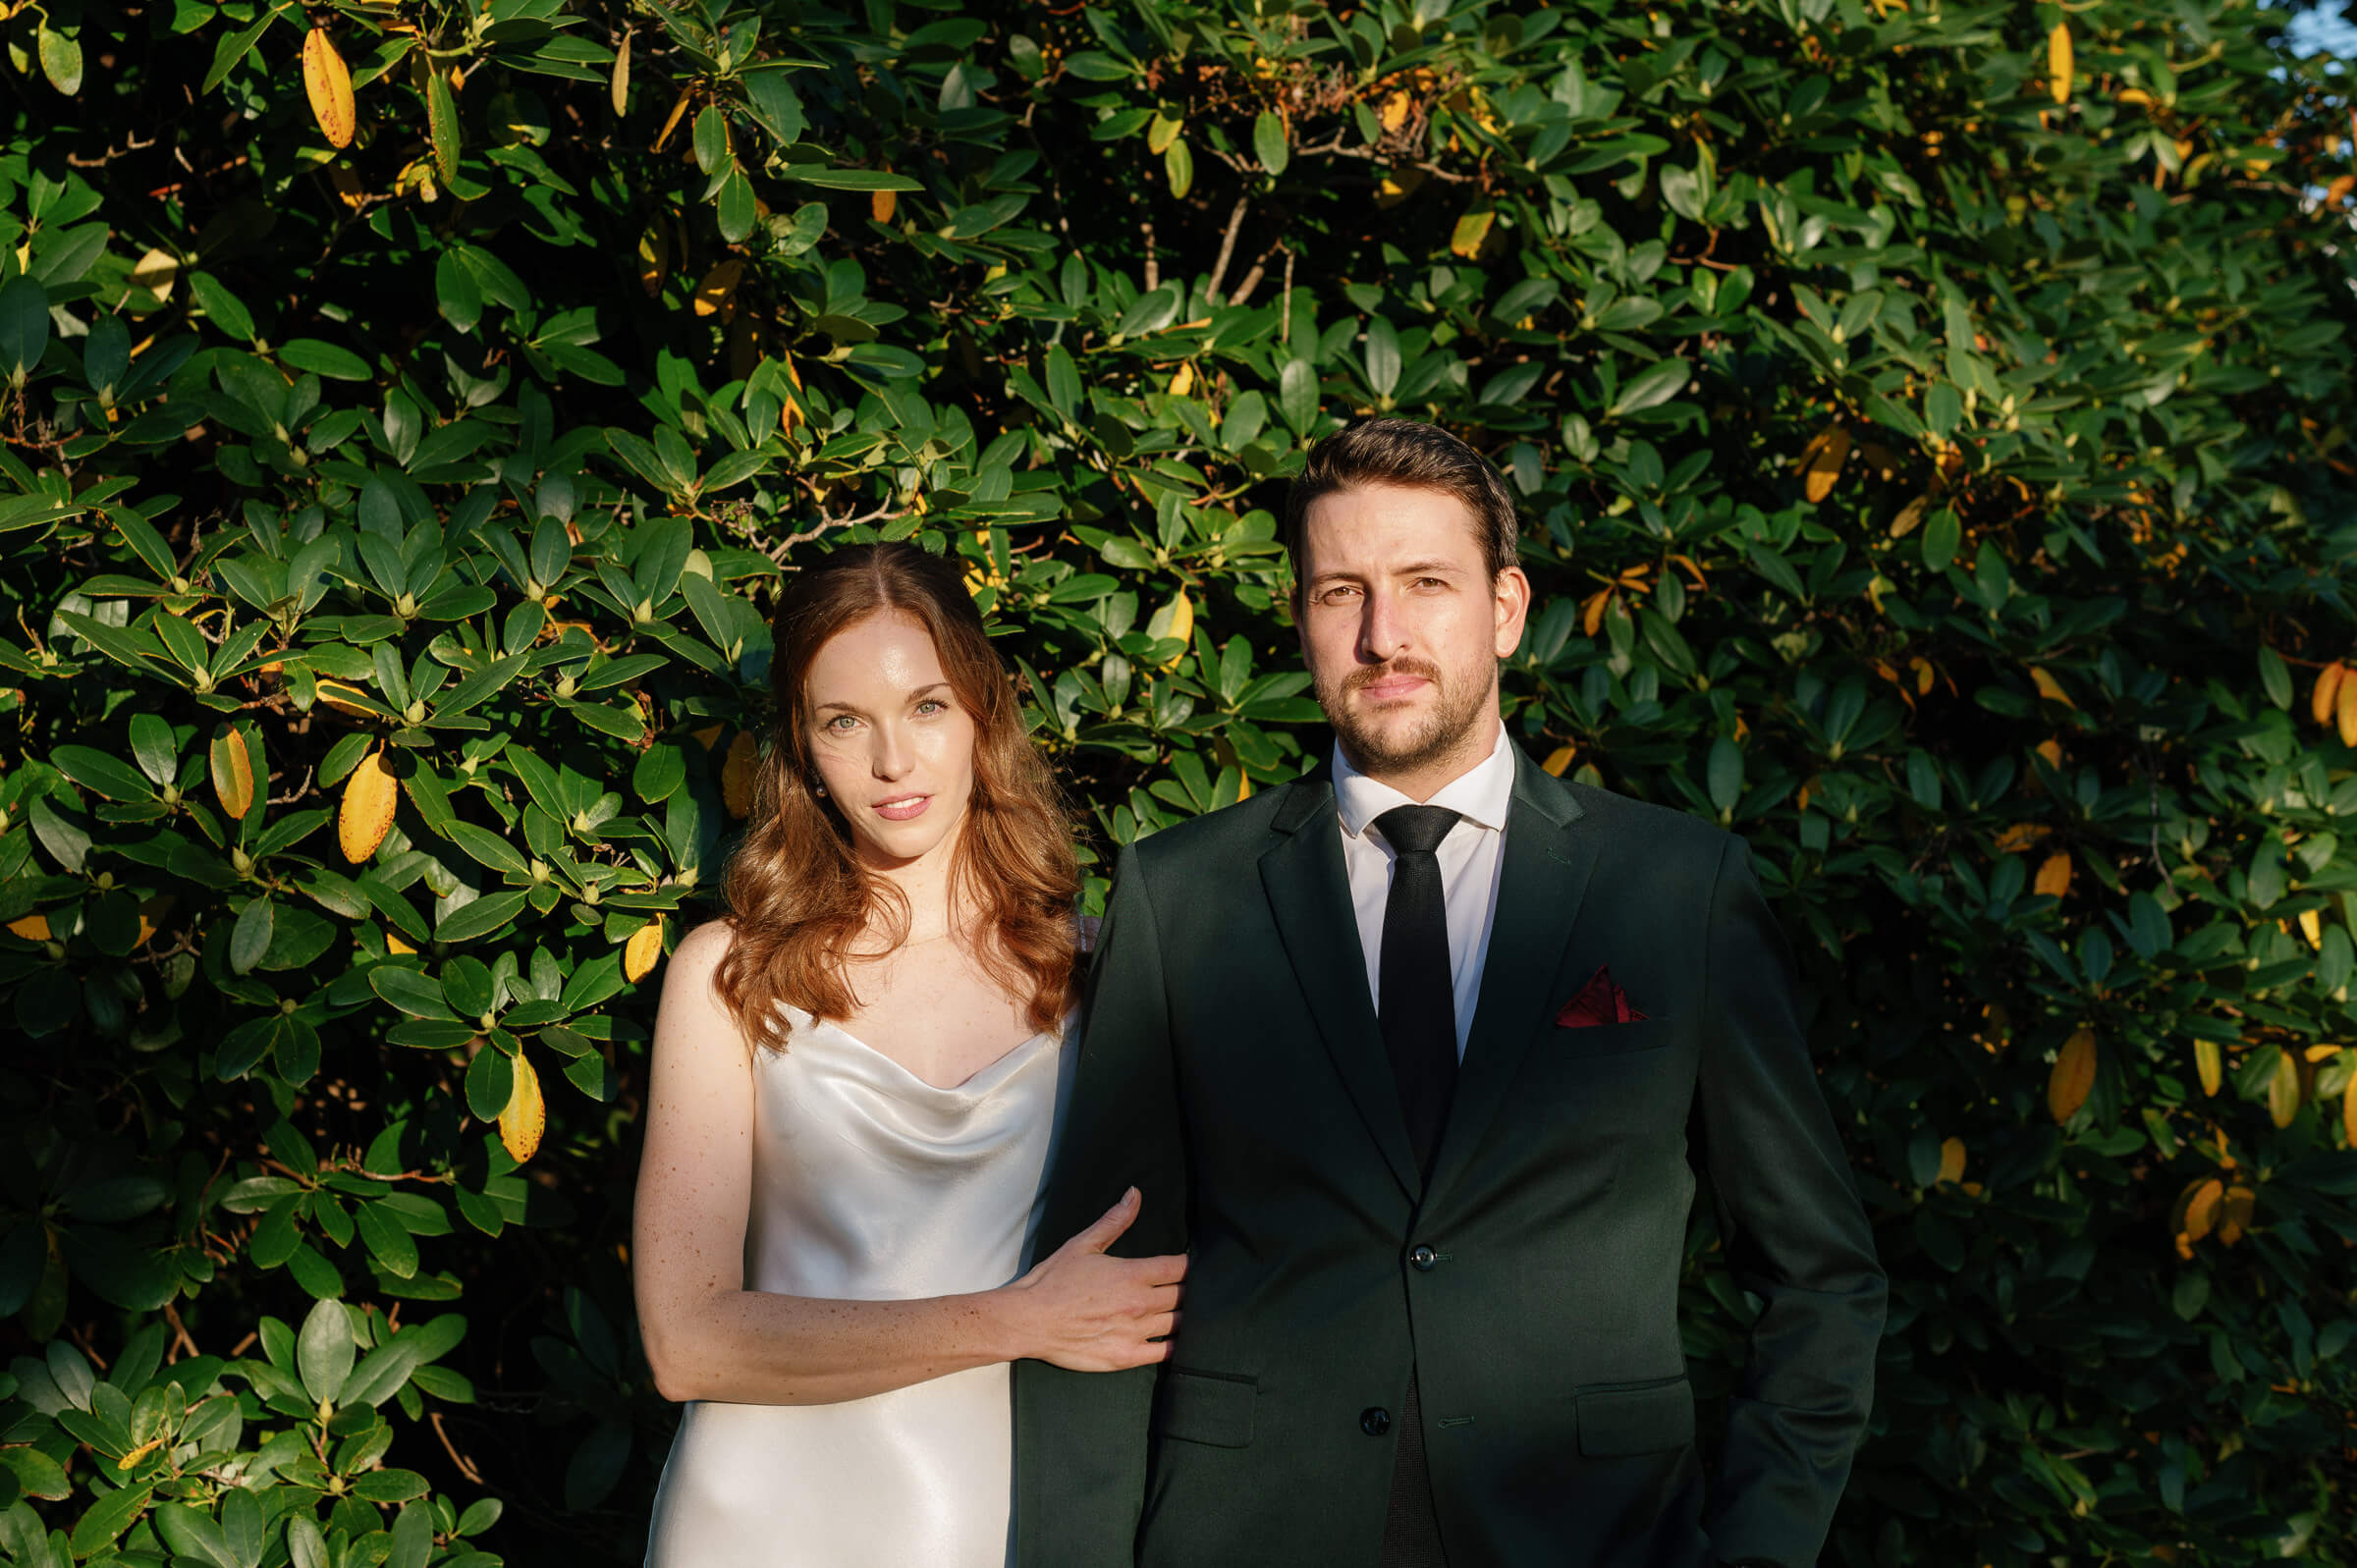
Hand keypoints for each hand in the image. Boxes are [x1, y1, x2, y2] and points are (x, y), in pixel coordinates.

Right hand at [996, 1187, 1185, 1371]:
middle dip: (1187, 1290)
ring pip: (1179, 1323)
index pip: (1179, 1267)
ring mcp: (1135, 1332)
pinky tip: (1175, 1338)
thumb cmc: (1053, 1281)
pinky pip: (1165, 1353)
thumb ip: (1114, 1221)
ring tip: (1182, 1311)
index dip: (1189, 1265)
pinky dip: (1175, 1345)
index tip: (1188, 1265)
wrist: (1029, 1320)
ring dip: (1183, 1315)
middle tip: (1185, 1288)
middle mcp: (1139, 1303)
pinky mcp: (1127, 1357)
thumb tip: (1135, 1194)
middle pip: (1183, 1295)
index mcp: (1132, 1274)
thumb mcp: (1083, 1244)